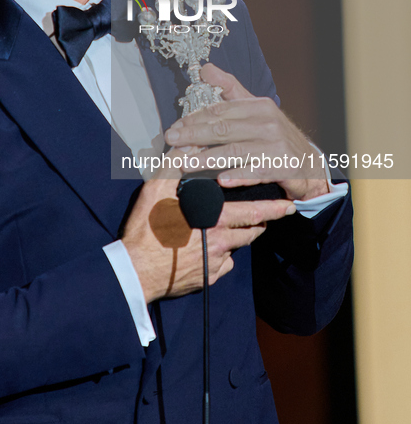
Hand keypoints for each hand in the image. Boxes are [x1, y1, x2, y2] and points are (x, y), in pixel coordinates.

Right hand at [121, 160, 296, 303]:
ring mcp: (213, 264)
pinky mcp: (206, 279)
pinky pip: (222, 266)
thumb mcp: (156, 189)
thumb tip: (189, 144)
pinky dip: (222, 257)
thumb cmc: (146, 229)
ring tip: (247, 229)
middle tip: (274, 216)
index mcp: (213, 219)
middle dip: (264, 223)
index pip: (251, 212)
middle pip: (250, 232)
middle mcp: (219, 243)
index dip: (272, 209)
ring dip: (244, 238)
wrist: (134, 271)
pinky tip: (214, 249)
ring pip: (237, 249)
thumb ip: (175, 164)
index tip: (288, 205)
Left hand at [164, 63, 328, 201]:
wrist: (309, 164)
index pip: (221, 110)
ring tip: (185, 164)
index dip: (195, 119)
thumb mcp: (256, 109)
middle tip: (172, 141)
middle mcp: (268, 122)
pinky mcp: (282, 166)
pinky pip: (254, 172)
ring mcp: (276, 145)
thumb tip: (205, 68)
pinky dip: (237, 176)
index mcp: (258, 106)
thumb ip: (230, 89)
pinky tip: (220, 180)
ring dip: (207, 159)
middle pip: (223, 129)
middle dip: (194, 135)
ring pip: (234, 151)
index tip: (176, 127)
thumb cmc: (274, 136)